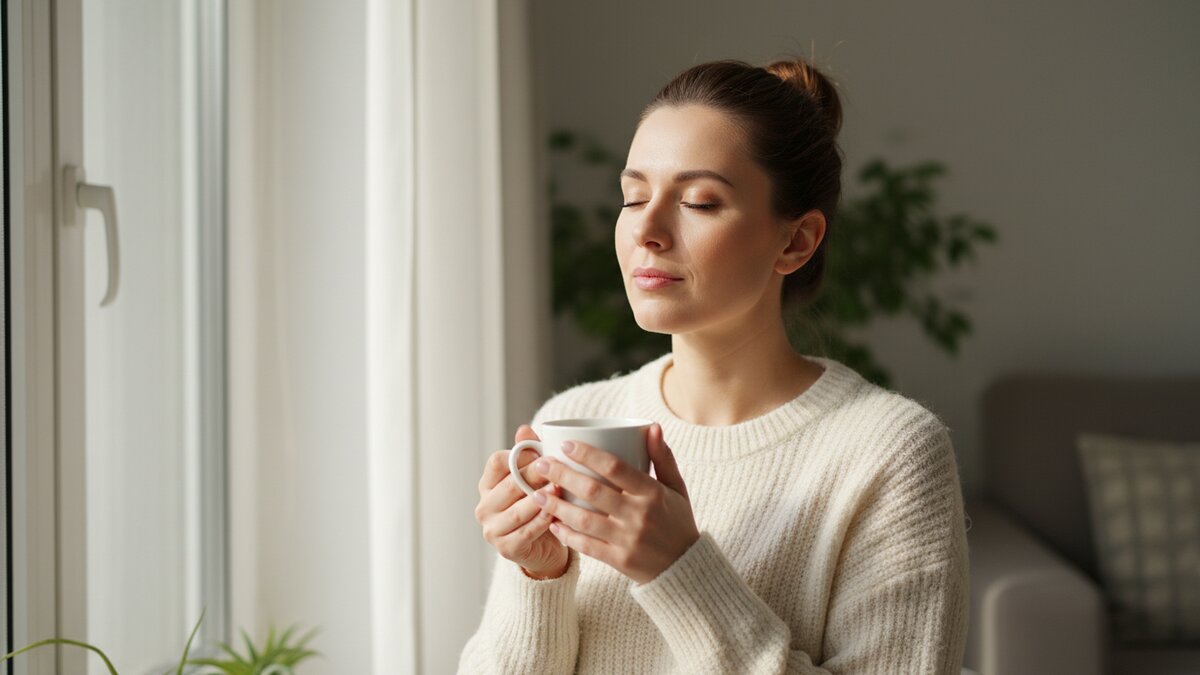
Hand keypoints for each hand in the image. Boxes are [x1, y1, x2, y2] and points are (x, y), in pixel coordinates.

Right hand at [474, 425, 569, 578]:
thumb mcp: (535, 480)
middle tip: (558, 468)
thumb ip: (530, 455)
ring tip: (559, 489)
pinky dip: (543, 520)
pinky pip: (527, 531)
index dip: (521, 456)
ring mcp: (492, 529)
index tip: (543, 454)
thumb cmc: (539, 506)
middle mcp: (484, 506)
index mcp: (487, 484)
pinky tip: (557, 513)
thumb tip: (524, 428)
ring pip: (518, 509)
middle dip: (536, 475)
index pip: (497, 461)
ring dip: (541, 499)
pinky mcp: (506, 548)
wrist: (546, 548)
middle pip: (510, 484)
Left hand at [531, 423, 698, 584]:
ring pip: (584, 520)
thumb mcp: (676, 487)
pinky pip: (587, 546)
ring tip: (536, 493)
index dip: (588, 454)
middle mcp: (639, 515)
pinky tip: (552, 523)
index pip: (615, 468)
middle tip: (540, 464)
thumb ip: (663, 457)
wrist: (686, 567)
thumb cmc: (677, 521)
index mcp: (652, 493)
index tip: (565, 444)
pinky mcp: (619, 561)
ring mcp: (628, 540)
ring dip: (556, 506)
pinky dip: (567, 535)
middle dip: (562, 475)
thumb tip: (652, 426)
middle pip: (593, 491)